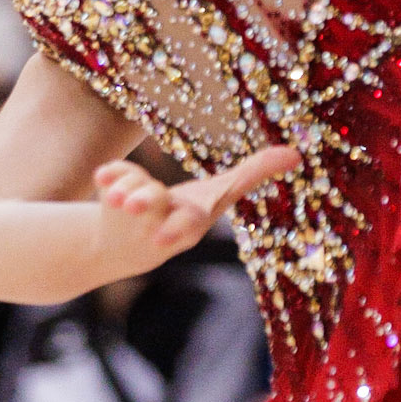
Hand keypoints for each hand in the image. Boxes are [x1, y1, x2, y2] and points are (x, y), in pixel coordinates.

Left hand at [93, 144, 298, 271]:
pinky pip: (111, 181)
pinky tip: (103, 176)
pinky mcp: (110, 202)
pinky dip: (110, 174)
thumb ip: (253, 174)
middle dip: (145, 203)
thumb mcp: (218, 197)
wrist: (123, 247)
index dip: (178, 228)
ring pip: (131, 193)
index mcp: (189, 223)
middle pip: (154, 208)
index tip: (162, 239)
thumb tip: (297, 153)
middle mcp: (159, 222)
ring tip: (121, 194)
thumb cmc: (182, 215)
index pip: (189, 223)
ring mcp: (133, 215)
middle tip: (133, 205)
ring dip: (127, 188)